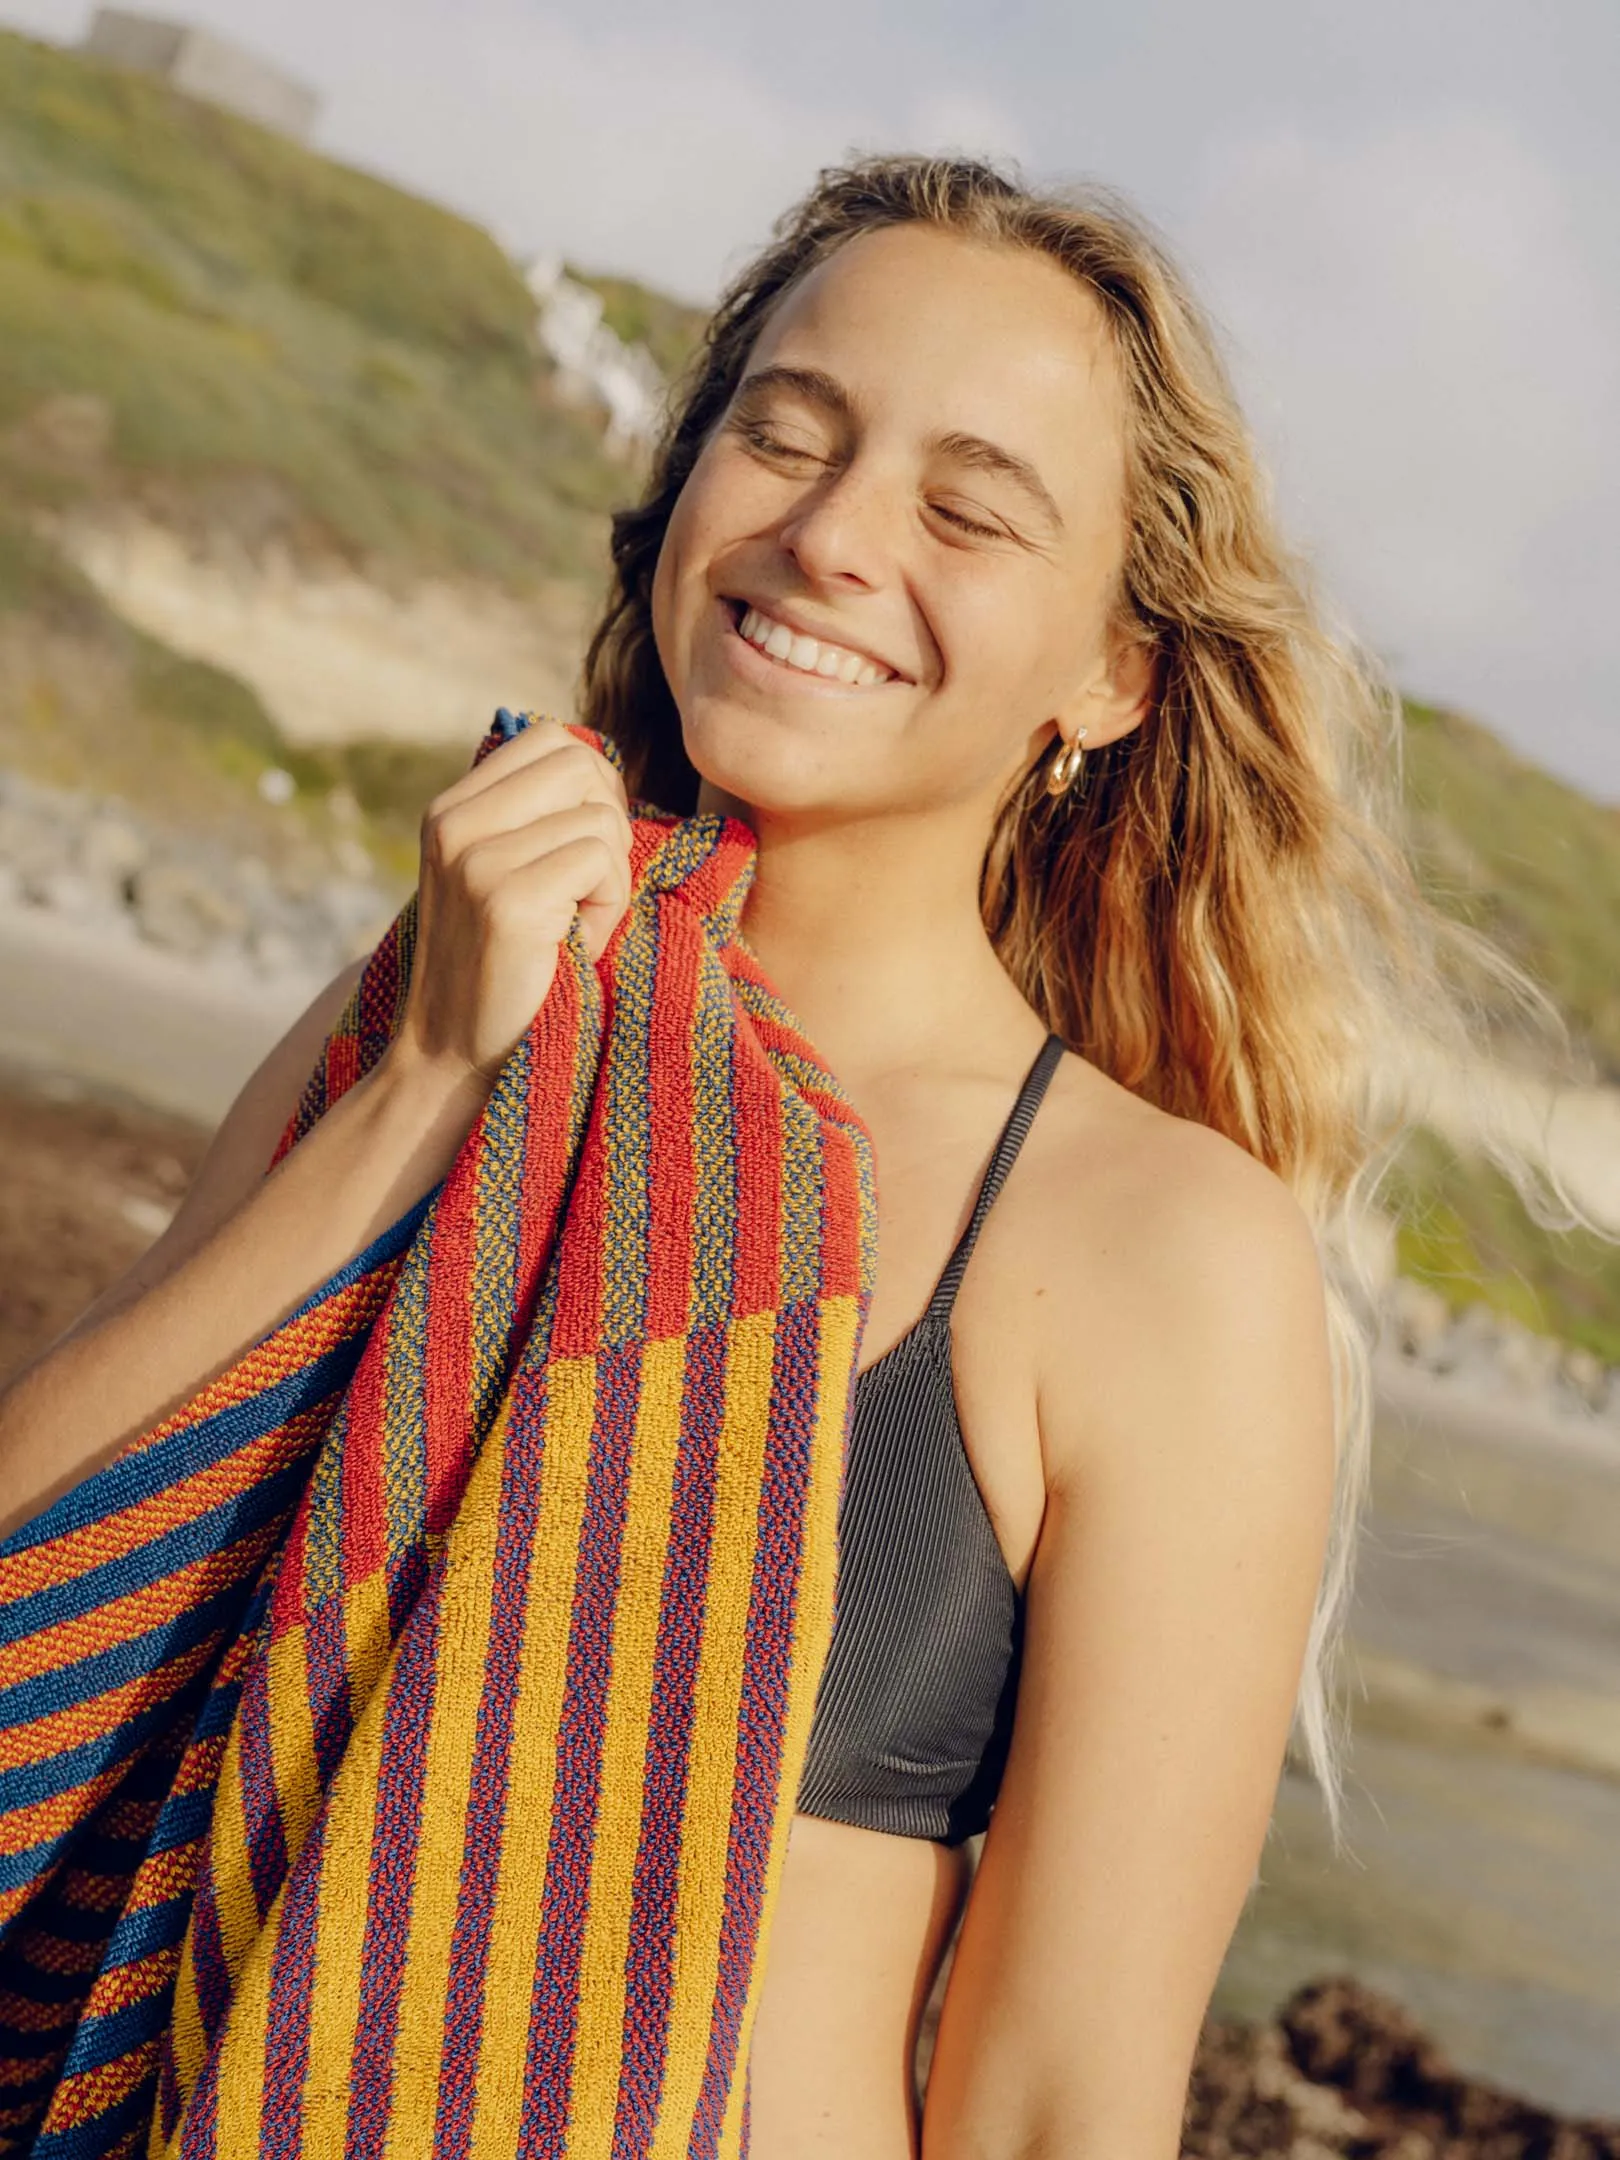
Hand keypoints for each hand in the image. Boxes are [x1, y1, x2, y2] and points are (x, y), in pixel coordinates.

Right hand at [387, 719, 632, 1094]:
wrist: (454, 1059)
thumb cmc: (503, 970)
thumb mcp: (502, 875)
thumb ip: (534, 819)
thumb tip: (606, 764)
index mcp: (451, 809)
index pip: (550, 741)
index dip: (593, 788)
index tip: (584, 850)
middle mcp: (454, 822)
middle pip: (582, 766)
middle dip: (610, 825)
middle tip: (587, 890)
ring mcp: (475, 858)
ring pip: (600, 818)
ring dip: (610, 878)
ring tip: (575, 926)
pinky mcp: (506, 899)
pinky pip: (601, 862)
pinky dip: (608, 908)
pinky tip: (576, 946)